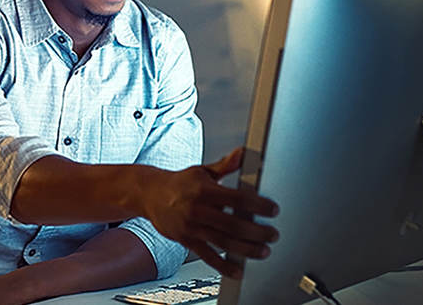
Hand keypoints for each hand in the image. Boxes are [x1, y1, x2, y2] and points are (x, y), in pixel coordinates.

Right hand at [144, 147, 278, 278]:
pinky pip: (207, 256)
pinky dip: (223, 265)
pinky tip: (238, 270)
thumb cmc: (179, 183)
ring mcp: (191, 226)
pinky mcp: (186, 240)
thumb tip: (243, 153)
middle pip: (233, 224)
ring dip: (246, 249)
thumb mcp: (202, 171)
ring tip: (263, 251)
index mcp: (205, 190)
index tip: (273, 210)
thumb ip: (225, 165)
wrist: (150, 194)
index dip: (258, 206)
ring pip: (223, 242)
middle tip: (272, 235)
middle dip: (257, 232)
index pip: (238, 199)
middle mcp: (198, 209)